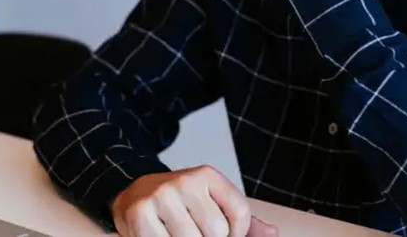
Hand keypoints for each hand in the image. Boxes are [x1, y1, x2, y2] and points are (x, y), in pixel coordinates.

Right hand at [112, 165, 277, 236]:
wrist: (134, 193)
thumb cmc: (179, 203)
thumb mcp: (211, 203)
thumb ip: (241, 220)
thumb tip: (272, 233)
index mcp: (208, 175)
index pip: (240, 213)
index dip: (237, 234)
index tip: (225, 234)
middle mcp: (185, 181)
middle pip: (216, 232)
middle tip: (194, 232)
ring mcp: (161, 196)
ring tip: (177, 233)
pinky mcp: (140, 214)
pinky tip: (163, 235)